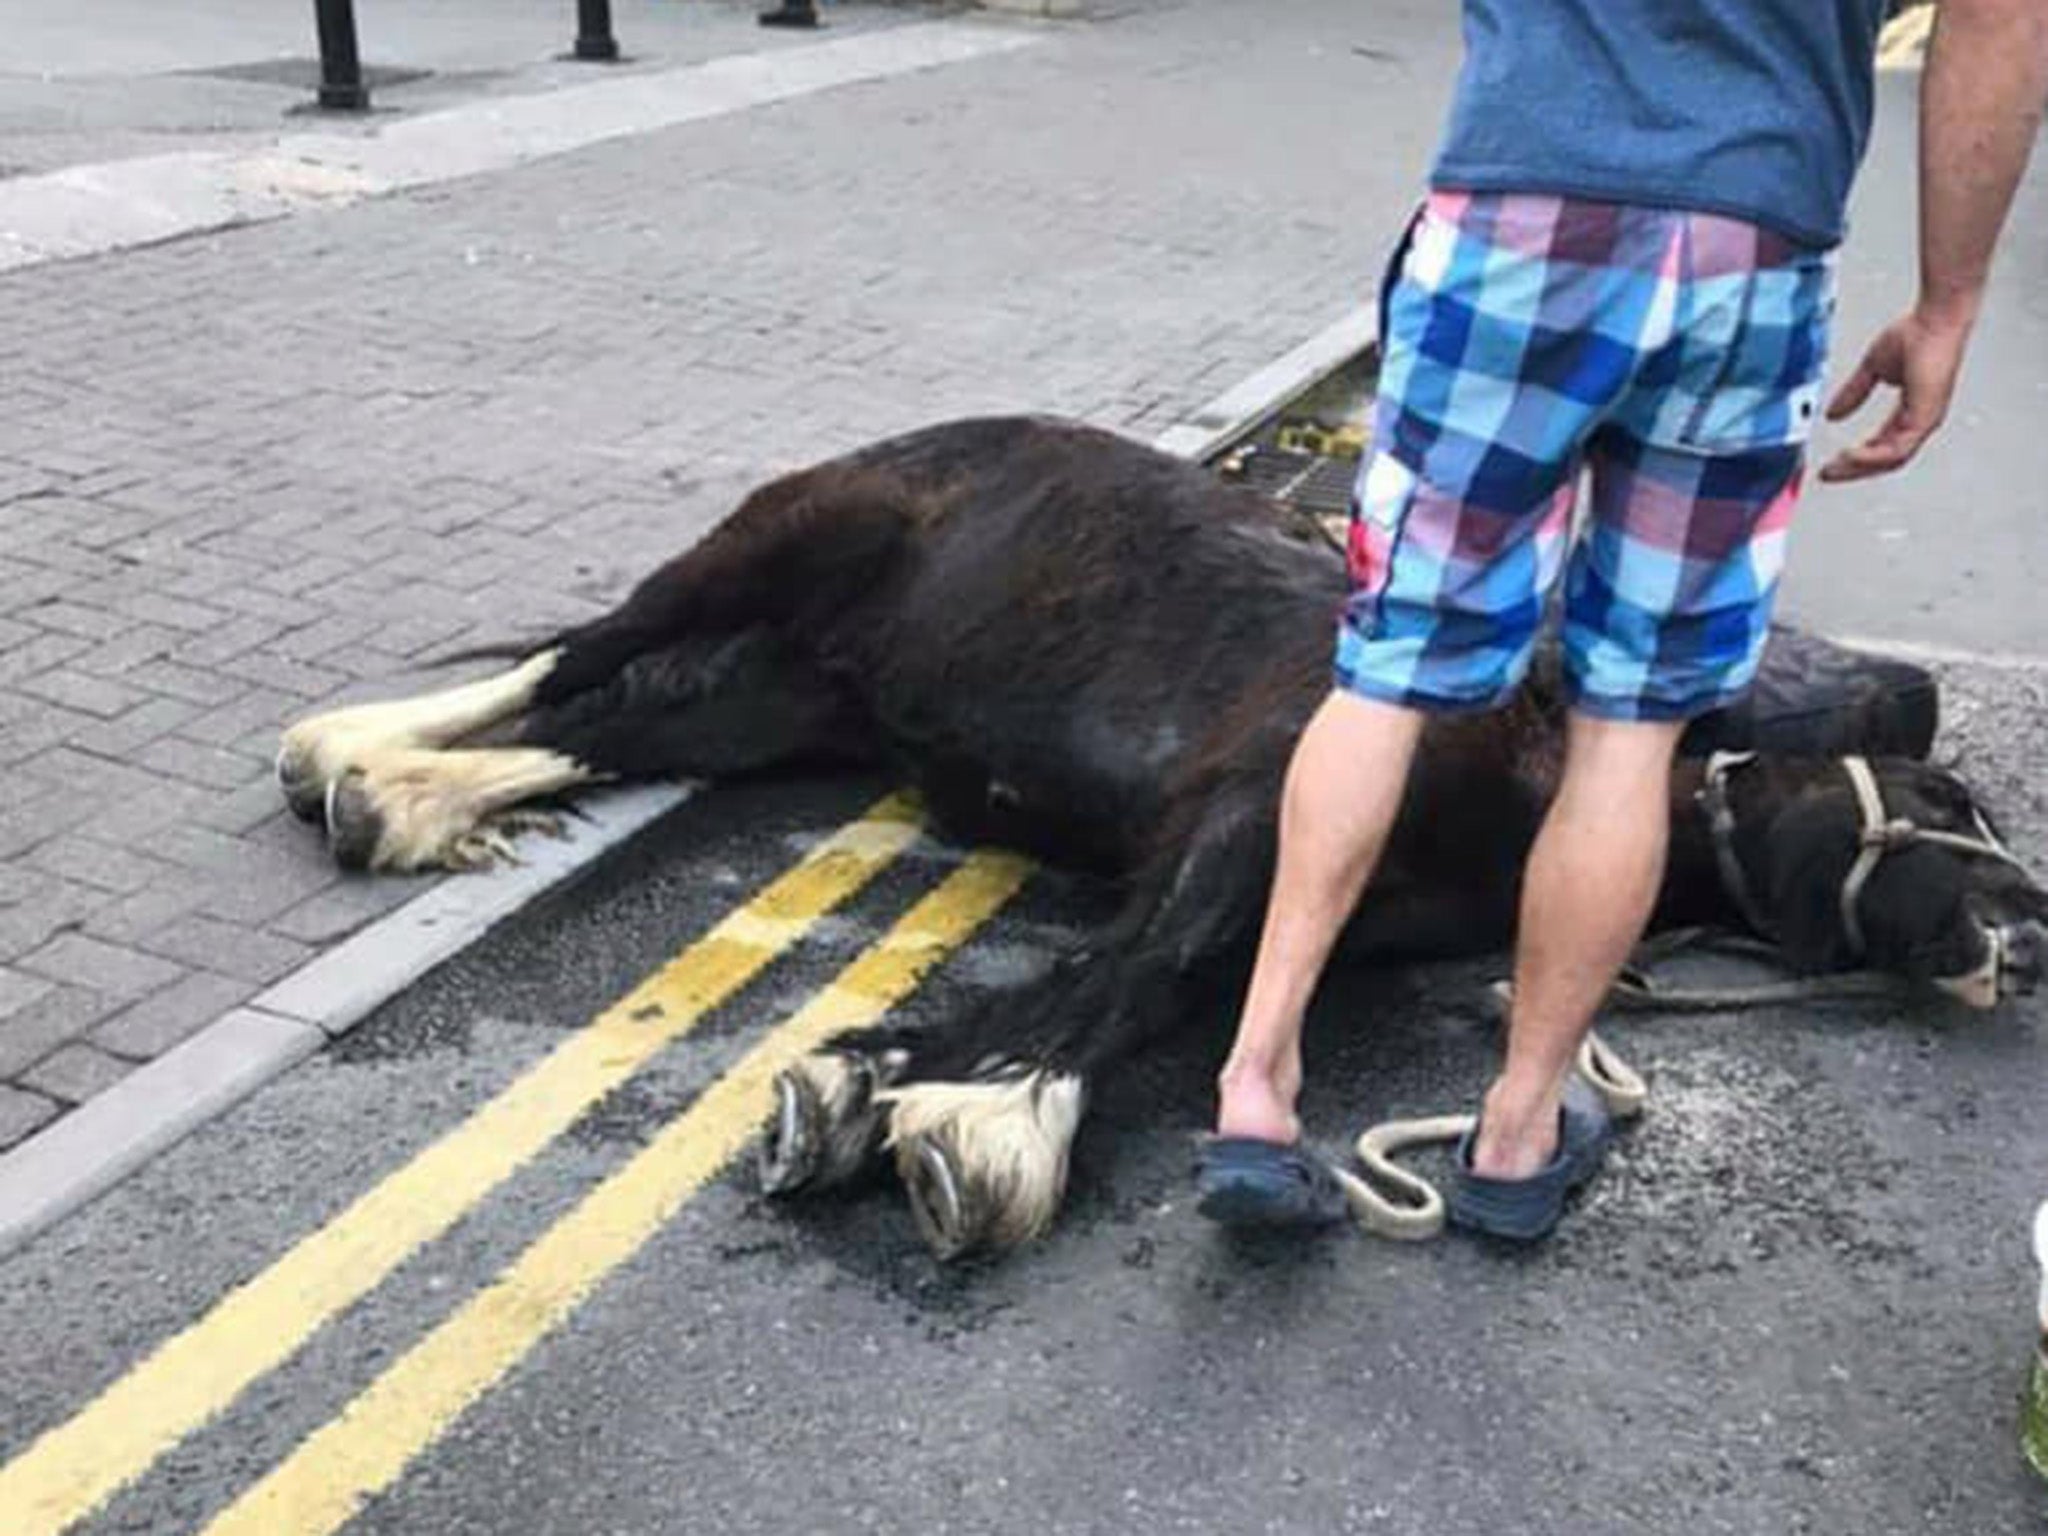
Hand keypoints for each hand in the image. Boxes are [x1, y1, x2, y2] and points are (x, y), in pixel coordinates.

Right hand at [1819, 305, 1973, 483]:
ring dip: (1860, 467)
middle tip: (1828, 475)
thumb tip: (1834, 413)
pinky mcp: (1925, 417)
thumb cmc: (1917, 335)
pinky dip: (1873, 456)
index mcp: (1911, 411)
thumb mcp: (1872, 369)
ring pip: (1892, 459)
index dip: (1856, 458)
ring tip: (1835, 468)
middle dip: (1854, 470)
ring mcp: (1925, 420)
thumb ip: (1854, 393)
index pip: (1883, 446)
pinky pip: (1898, 449)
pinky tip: (1851, 455)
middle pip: (1886, 460)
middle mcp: (1921, 420)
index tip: (1831, 464)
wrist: (1934, 321)